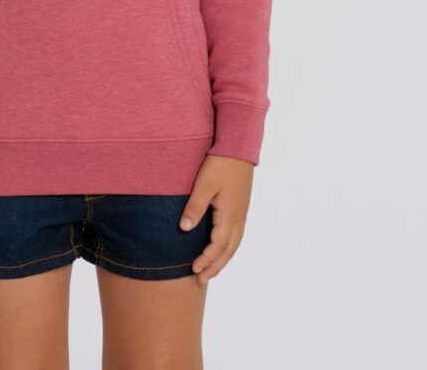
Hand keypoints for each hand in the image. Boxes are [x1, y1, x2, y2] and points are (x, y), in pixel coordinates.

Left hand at [179, 153, 254, 284]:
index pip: (218, 246)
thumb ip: (195, 207)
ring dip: (223, 258)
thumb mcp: (203, 184)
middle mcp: (239, 218)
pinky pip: (236, 234)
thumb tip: (184, 229)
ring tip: (211, 269)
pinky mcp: (241, 206)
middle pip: (228, 250)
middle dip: (215, 266)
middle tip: (202, 279)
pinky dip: (228, 246)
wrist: (238, 146)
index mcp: (229, 215)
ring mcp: (242, 212)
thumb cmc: (219, 164)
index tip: (193, 270)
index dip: (206, 260)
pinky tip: (221, 246)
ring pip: (234, 244)